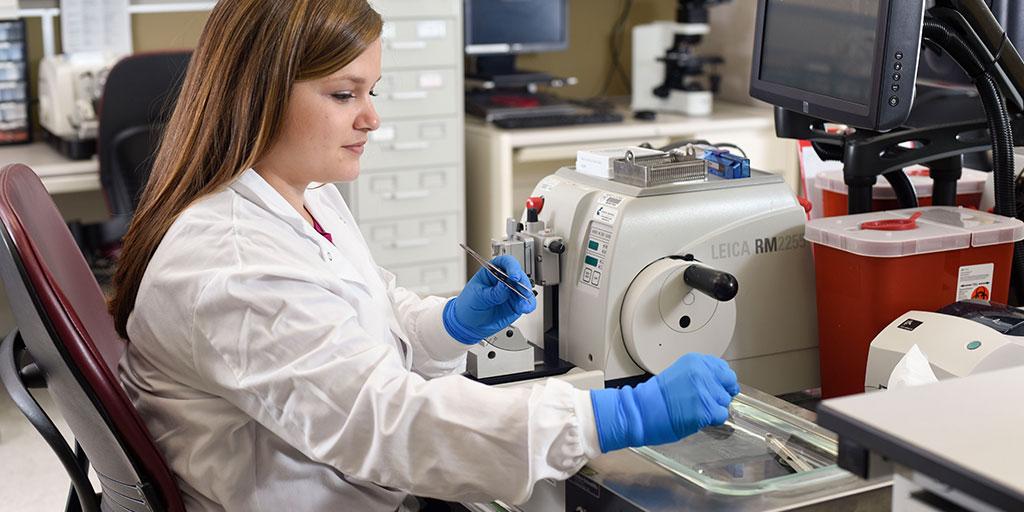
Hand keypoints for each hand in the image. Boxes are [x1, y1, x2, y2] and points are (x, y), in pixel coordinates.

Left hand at [443, 255, 535, 343]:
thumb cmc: (468, 306)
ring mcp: (510, 292)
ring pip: (525, 289)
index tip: (513, 275)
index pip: (504, 263)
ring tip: (522, 305)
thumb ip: (493, 293)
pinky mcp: (515, 304)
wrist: (469, 325)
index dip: (511, 266)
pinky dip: (528, 305)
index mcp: (491, 272)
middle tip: (521, 290)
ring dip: (527, 296)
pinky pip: (526, 303)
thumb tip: (505, 286)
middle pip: (519, 275)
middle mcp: (503, 280)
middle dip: (522, 282)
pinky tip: (525, 308)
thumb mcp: (478, 297)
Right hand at [589, 353, 739, 451]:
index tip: (717, 386)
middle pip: (728, 384)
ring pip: (725, 402)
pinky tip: (697, 417)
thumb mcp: (679, 374)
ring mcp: (704, 391)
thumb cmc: (654, 397)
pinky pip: (721, 416)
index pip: (723, 368)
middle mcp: (702, 373)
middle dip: (720, 394)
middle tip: (706, 401)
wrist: (641, 411)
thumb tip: (717, 383)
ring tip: (695, 409)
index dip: (721, 381)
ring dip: (714, 408)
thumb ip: (699, 375)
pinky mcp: (705, 410)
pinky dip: (712, 420)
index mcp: (695, 361)